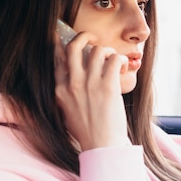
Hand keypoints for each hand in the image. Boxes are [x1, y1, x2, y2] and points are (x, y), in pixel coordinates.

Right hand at [54, 31, 129, 150]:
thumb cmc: (88, 131)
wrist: (102, 146)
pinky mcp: (108, 87)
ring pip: (98, 50)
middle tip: (93, 38)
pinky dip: (121, 60)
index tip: (61, 35)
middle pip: (74, 47)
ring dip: (108, 51)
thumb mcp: (67, 112)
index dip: (59, 44)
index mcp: (60, 90)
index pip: (57, 59)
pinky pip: (114, 59)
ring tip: (114, 60)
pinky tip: (123, 68)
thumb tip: (72, 80)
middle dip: (84, 36)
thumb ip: (67, 94)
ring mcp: (90, 84)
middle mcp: (72, 84)